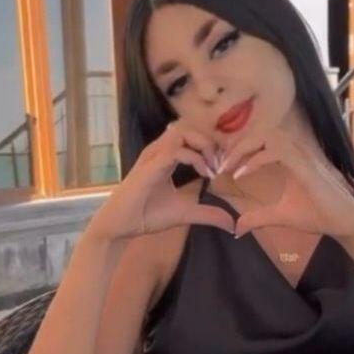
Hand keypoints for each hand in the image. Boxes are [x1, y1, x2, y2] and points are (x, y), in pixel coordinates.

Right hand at [89, 119, 234, 240]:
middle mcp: (159, 151)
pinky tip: (206, 174)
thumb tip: (232, 224)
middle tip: (221, 166)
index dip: (211, 146)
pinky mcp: (151, 166)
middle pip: (190, 127)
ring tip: (213, 168)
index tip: (222, 168)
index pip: (191, 136)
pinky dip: (196, 158)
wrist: (121, 225)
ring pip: (183, 132)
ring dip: (204, 146)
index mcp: (166, 156)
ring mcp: (154, 156)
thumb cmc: (147, 215)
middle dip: (210, 143)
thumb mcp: (186, 213)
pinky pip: (177, 150)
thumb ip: (208, 214)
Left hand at [216, 125, 353, 240]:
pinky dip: (255, 159)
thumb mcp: (280, 216)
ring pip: (267, 135)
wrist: (344, 222)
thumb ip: (258, 217)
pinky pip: (276, 151)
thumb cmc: (318, 215)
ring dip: (243, 148)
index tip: (222, 166)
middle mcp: (296, 151)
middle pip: (260, 132)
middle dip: (236, 145)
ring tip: (226, 166)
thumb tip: (236, 228)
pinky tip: (241, 174)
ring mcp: (302, 156)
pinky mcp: (306, 166)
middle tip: (219, 163)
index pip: (260, 140)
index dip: (239, 149)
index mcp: (289, 158)